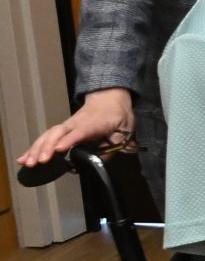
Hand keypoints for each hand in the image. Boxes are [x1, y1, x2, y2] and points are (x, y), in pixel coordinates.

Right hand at [16, 88, 134, 170]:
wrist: (109, 98)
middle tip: (40, 161)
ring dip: (36, 149)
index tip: (59, 149)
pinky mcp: (61, 129)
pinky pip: (45, 138)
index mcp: (93, 123)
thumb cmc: (117, 115)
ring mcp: (66, 125)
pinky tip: (24, 158)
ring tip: (28, 163)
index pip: (79, 132)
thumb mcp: (124, 131)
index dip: (69, 140)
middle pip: (58, 134)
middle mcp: (75, 124)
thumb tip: (99, 161)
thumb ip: (112, 147)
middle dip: (47, 147)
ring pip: (48, 135)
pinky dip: (34, 148)